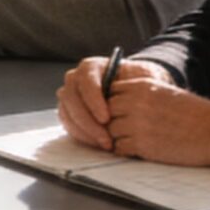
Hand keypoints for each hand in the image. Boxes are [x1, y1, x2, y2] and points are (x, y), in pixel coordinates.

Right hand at [56, 57, 172, 149]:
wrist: (133, 89)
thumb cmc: (138, 81)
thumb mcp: (142, 76)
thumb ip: (135, 82)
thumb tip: (133, 93)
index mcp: (90, 67)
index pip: (86, 81)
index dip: (93, 101)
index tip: (106, 118)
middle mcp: (75, 79)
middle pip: (72, 99)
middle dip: (88, 121)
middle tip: (105, 137)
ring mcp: (69, 96)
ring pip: (68, 114)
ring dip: (85, 131)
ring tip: (106, 143)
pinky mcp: (68, 111)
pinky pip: (69, 125)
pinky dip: (82, 136)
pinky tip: (99, 143)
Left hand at [94, 76, 209, 166]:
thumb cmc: (193, 113)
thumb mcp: (164, 93)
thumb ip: (139, 95)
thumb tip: (114, 103)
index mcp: (142, 86)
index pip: (109, 92)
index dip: (112, 104)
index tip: (119, 112)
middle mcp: (136, 103)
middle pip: (105, 112)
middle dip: (112, 121)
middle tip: (124, 129)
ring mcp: (137, 124)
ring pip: (110, 131)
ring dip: (118, 137)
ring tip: (134, 139)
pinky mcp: (141, 145)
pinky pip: (119, 148)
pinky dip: (125, 150)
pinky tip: (139, 148)